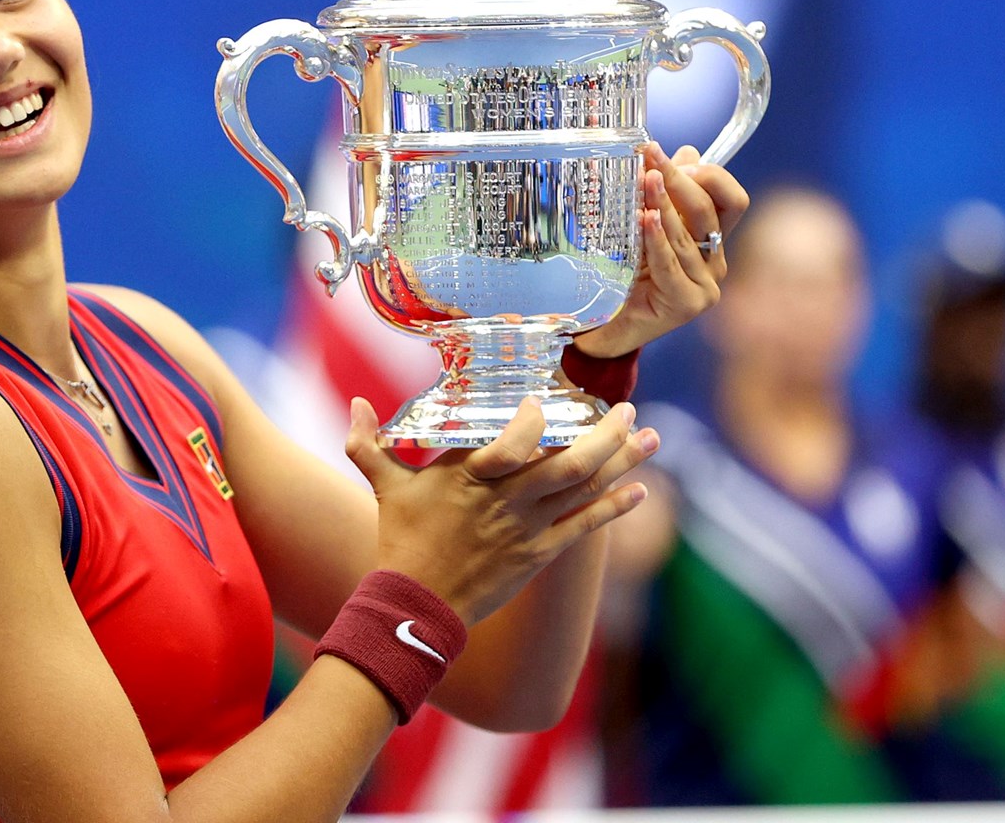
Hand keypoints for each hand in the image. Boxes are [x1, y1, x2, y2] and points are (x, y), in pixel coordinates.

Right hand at [344, 396, 656, 624]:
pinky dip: (613, 508)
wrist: (416, 604)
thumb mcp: (384, 486)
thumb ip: (369, 443)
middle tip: (630, 408)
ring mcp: (526, 528)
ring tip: (651, 437)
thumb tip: (354, 404)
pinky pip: (583, 528)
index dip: (533, 422)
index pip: (511, 444)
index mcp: (469, 476)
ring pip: (583, 490)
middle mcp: (505, 500)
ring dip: (622, 463)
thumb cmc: (401, 540)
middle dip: (606, 434)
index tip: (547, 399)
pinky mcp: (538, 555)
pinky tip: (639, 490)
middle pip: (567, 463)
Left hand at [571, 141, 750, 358]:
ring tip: (643, 180)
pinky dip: (657, 238)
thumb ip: (668, 195)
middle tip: (651, 158)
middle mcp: (715, 262)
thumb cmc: (626, 276)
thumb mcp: (647, 228)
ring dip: (663, 203)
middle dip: (679, 179)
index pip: (731, 199)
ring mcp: (706, 285)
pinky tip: (645, 219)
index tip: (669, 156)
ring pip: (686, 234)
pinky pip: (670, 262)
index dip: (709, 174)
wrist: (603, 326)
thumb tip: (688, 150)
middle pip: (708, 210)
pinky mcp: (688, 303)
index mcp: (712, 240)